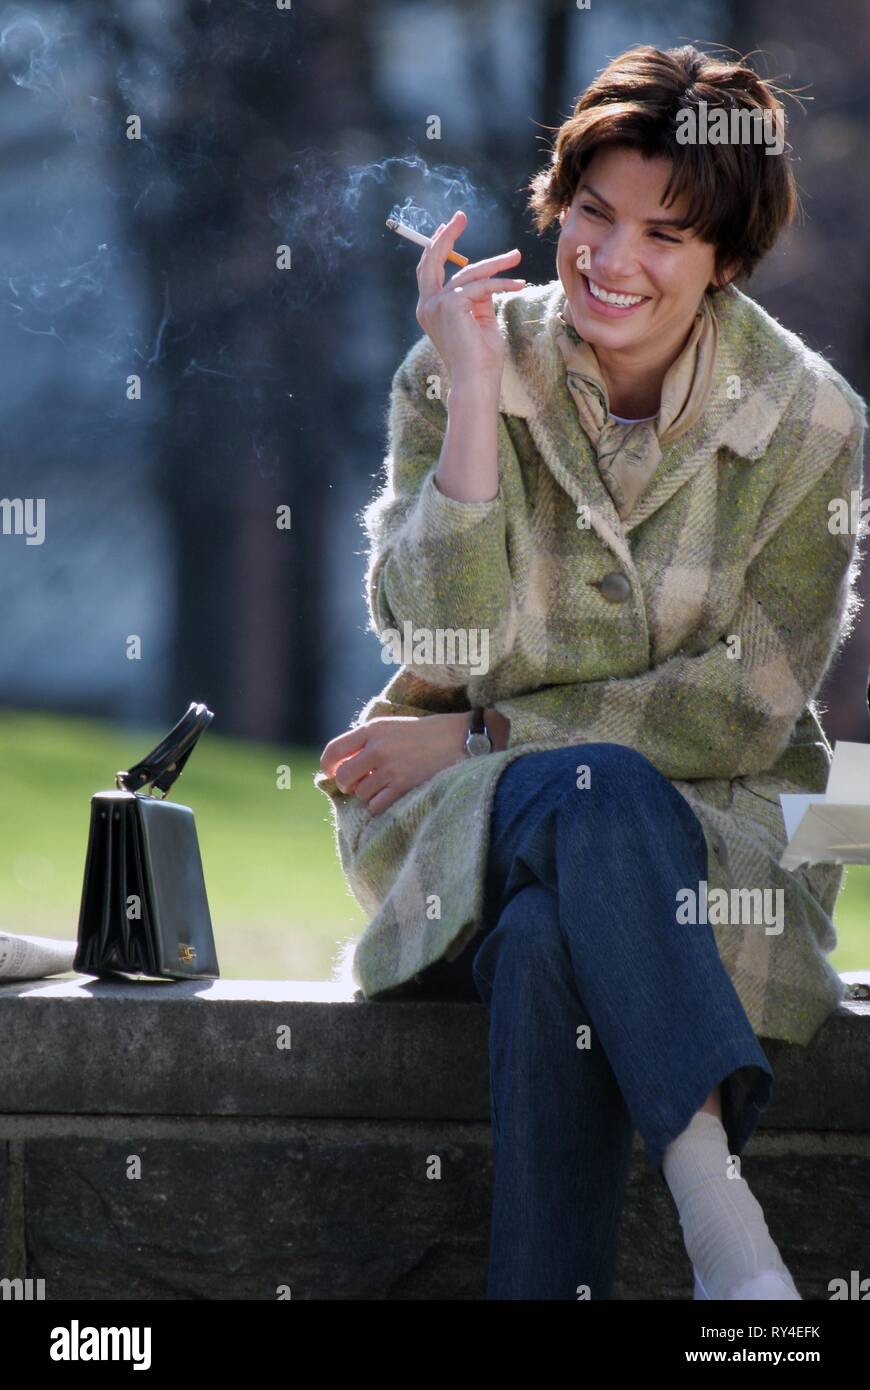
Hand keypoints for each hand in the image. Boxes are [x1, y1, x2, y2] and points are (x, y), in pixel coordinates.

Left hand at [319, 713, 470, 816]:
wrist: (459, 738)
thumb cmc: (425, 733)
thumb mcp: (392, 727)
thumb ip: (367, 741)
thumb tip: (341, 765)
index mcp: (372, 729)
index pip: (333, 751)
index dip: (328, 766)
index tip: (332, 773)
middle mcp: (377, 748)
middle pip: (343, 776)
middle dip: (347, 785)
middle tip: (359, 784)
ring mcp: (390, 768)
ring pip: (360, 793)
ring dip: (368, 795)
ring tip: (384, 787)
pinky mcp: (404, 785)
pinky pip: (376, 806)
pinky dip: (380, 806)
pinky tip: (392, 796)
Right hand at [415, 210, 525, 385]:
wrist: (477, 380)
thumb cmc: (481, 356)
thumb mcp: (479, 318)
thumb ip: (477, 297)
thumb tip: (486, 277)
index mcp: (430, 308)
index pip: (428, 271)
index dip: (437, 247)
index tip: (447, 228)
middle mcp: (427, 305)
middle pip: (431, 260)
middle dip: (446, 236)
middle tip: (460, 216)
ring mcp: (435, 305)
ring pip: (467, 273)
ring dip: (495, 264)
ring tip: (516, 257)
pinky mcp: (451, 305)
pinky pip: (480, 286)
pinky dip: (501, 284)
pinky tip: (519, 285)